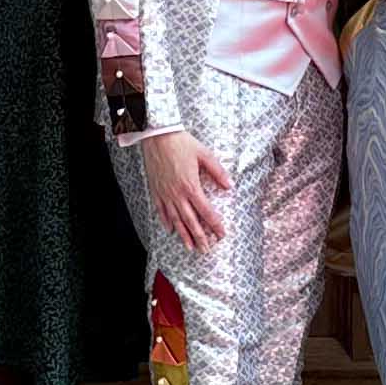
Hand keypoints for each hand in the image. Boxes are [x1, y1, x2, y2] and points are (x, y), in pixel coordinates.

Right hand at [143, 132, 231, 255]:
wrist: (157, 135)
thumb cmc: (181, 143)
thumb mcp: (204, 154)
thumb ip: (217, 171)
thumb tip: (230, 185)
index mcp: (191, 186)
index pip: (206, 211)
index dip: (214, 224)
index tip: (221, 235)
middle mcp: (177, 194)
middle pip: (190, 221)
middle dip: (199, 237)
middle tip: (205, 250)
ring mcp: (165, 194)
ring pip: (176, 220)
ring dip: (183, 235)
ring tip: (190, 247)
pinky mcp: (155, 190)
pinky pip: (161, 210)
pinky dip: (166, 221)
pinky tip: (170, 230)